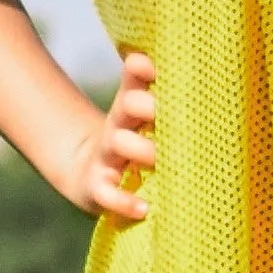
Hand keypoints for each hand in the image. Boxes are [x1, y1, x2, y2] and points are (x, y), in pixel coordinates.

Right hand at [55, 52, 155, 223]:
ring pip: (119, 144)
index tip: (150, 65)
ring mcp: (107, 158)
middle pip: (128, 106)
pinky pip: (107, 195)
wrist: (91, 178)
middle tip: (172, 113)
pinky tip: (144, 208)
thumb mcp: (145, 122)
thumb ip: (162, 101)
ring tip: (161, 160)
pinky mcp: (97, 188)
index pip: (136, 83)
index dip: (141, 72)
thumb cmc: (136, 147)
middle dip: (146, 105)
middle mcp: (119, 128)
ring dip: (141, 149)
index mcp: (133, 110)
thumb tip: (182, 69)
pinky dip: (123, 202)